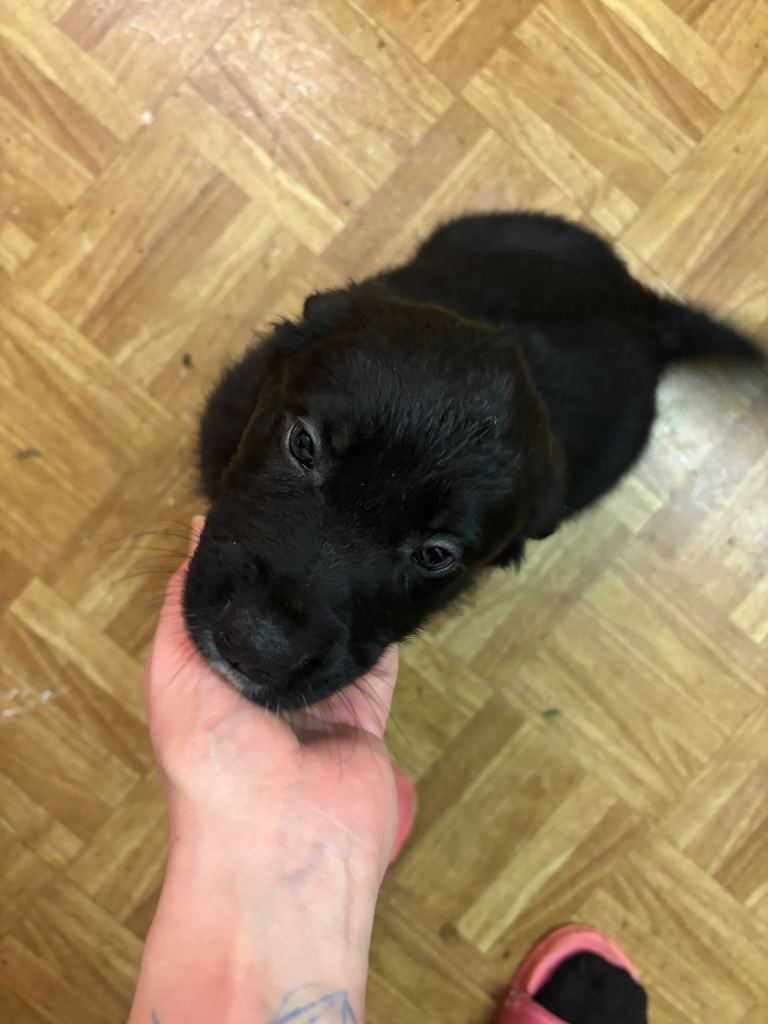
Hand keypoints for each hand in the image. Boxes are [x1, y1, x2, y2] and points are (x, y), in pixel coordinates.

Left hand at [145, 518, 398, 878]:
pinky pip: (376, 663)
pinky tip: (381, 588)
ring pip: (332, 635)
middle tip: (314, 520)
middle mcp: (265, 691)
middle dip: (297, 581)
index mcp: (216, 681)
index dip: (245, 568)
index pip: (232, 610)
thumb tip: (196, 537)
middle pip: (285, 621)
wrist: (279, 842)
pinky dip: (380, 631)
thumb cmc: (212, 768)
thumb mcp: (173, 672)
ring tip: (349, 543)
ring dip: (339, 601)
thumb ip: (182, 606)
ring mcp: (316, 704)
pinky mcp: (362, 717)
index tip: (262, 513)